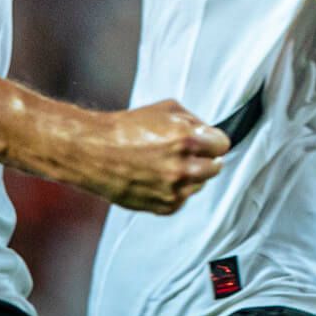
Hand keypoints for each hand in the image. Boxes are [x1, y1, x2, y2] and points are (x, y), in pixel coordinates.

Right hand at [80, 100, 228, 213]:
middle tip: (188, 153)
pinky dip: (174, 191)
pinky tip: (157, 178)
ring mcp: (174, 190)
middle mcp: (183, 168)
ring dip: (189, 175)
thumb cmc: (125, 129)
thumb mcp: (168, 109)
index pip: (223, 145)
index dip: (213, 141)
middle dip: (205, 158)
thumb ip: (195, 121)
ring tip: (165, 164)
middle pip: (215, 167)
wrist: (93, 152)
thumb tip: (209, 131)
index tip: (206, 141)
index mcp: (188, 140)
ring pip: (199, 184)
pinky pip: (182, 199)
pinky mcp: (163, 206)